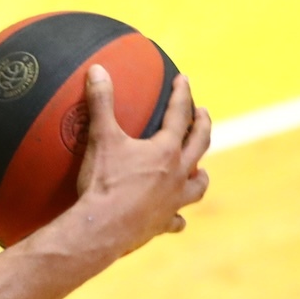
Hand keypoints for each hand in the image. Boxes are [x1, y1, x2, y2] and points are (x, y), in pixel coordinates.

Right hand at [68, 65, 210, 259]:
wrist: (102, 228)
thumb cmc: (104, 182)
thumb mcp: (101, 138)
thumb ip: (101, 102)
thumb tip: (97, 70)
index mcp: (166, 151)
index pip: (179, 115)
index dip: (182, 95)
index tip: (184, 80)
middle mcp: (177, 175)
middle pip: (200, 145)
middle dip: (202, 126)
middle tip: (202, 114)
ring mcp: (173, 202)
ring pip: (197, 186)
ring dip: (199, 175)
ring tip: (199, 170)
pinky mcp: (162, 224)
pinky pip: (176, 221)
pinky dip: (177, 217)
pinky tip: (175, 217)